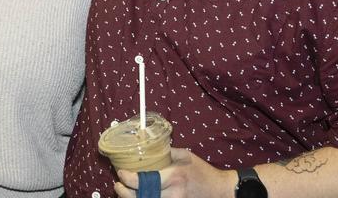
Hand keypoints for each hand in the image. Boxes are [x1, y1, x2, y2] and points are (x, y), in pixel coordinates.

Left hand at [113, 148, 235, 197]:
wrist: (219, 190)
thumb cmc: (202, 171)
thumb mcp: (186, 155)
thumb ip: (167, 152)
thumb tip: (147, 146)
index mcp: (175, 176)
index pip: (146, 181)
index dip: (129, 179)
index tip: (121, 173)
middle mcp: (173, 193)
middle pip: (143, 197)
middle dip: (125, 193)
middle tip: (118, 184)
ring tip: (123, 191)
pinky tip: (137, 196)